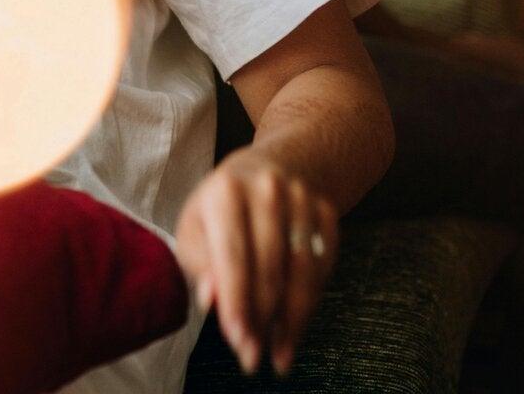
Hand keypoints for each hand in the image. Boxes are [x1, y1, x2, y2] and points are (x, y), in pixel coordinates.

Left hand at [173, 151, 337, 375]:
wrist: (270, 167)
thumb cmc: (221, 209)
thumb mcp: (196, 228)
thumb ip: (200, 264)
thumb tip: (213, 301)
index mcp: (225, 190)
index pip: (233, 255)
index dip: (237, 301)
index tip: (238, 339)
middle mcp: (267, 189)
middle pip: (269, 266)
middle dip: (262, 317)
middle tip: (254, 355)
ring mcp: (302, 198)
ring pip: (302, 270)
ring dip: (291, 319)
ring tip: (279, 353)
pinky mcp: (327, 211)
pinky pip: (323, 266)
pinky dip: (311, 301)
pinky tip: (296, 327)